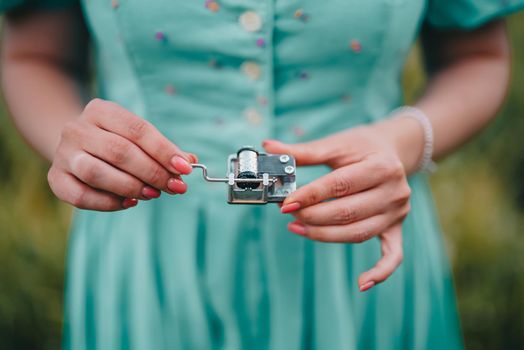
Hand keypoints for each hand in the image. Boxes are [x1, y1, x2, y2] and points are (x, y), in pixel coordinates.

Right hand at [48, 98, 196, 210]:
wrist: (76, 148)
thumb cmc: (116, 142)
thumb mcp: (138, 137)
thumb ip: (164, 149)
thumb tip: (190, 161)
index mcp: (100, 110)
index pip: (138, 130)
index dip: (164, 150)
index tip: (185, 168)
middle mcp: (77, 128)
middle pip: (120, 152)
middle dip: (153, 172)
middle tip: (175, 187)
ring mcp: (63, 154)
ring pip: (98, 173)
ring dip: (132, 187)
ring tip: (154, 194)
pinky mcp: (56, 179)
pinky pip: (83, 196)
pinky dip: (110, 203)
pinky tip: (131, 202)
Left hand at [263, 124, 414, 291]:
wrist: (393, 150)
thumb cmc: (361, 147)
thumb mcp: (336, 144)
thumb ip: (303, 151)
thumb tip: (268, 147)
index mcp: (381, 166)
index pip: (340, 185)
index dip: (310, 196)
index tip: (286, 203)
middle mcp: (394, 191)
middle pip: (348, 212)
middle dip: (313, 217)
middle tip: (288, 214)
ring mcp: (397, 213)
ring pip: (358, 234)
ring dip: (325, 236)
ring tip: (297, 229)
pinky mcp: (396, 228)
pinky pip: (392, 256)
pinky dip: (380, 272)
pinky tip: (361, 283)